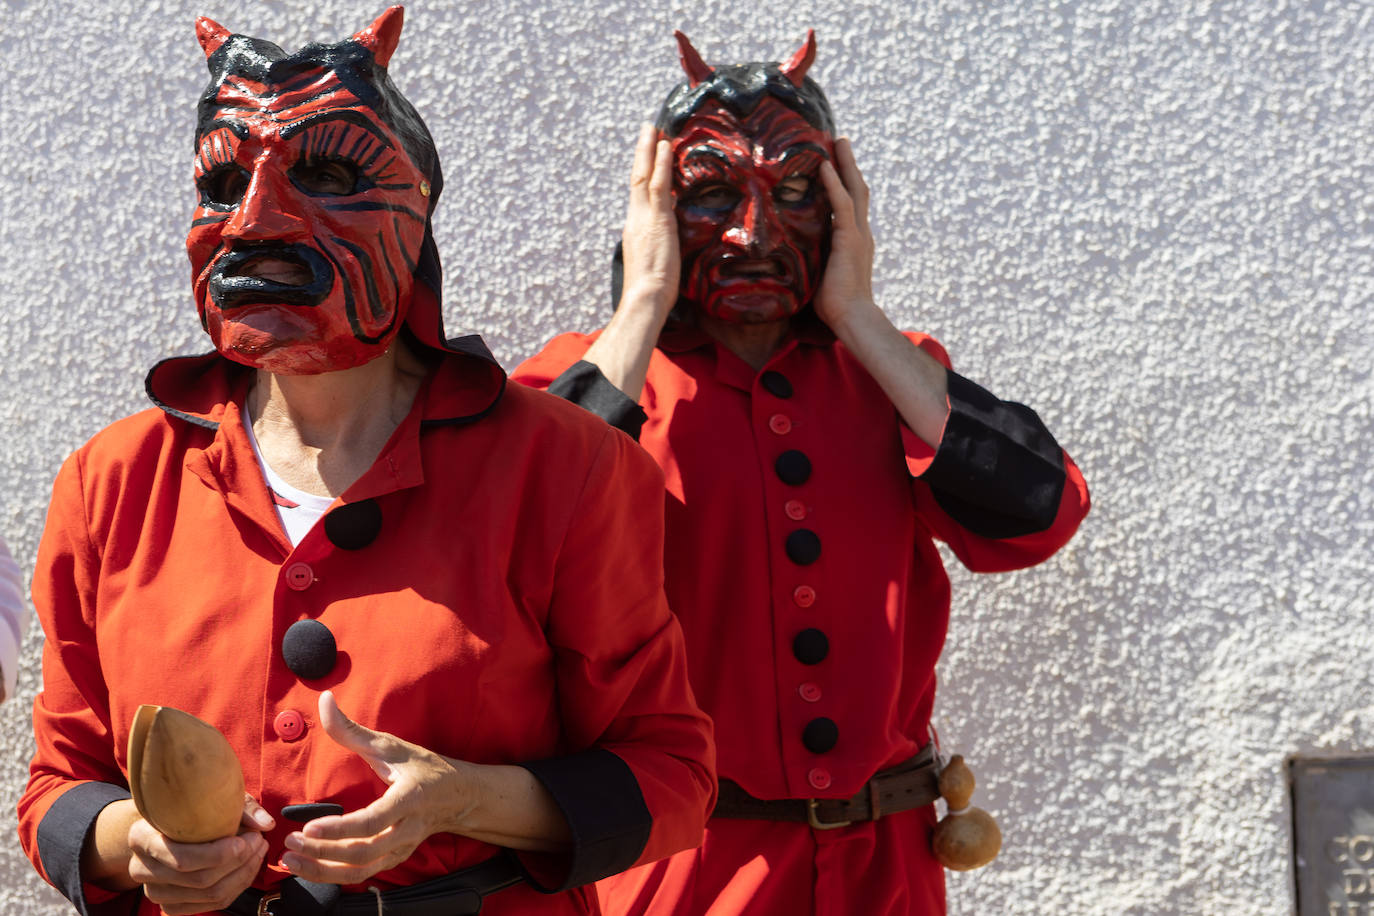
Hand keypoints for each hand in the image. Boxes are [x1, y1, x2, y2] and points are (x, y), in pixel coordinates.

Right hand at [127, 794, 272, 914]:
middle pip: (199, 879)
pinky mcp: (170, 905)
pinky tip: (248, 868)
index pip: (181, 858)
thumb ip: (241, 807)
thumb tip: (265, 824)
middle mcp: (141, 868)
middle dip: (238, 862)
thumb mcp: (211, 798)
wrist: (166, 828)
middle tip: (259, 841)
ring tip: (257, 851)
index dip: (217, 854)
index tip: (244, 840)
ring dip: (242, 875)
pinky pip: (210, 905)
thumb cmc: (189, 810)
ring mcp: (154, 891)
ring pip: (208, 894)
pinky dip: (237, 887)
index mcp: (141, 838)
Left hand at [281, 691, 471, 883]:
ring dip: (324, 870)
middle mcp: (407, 829)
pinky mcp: (394, 859)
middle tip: (292, 843)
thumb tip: (324, 701)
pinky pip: (362, 874)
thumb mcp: (390, 745)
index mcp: (409, 799)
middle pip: (363, 852)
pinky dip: (333, 875)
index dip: (339, 828)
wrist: (459, 796)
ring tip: (292, 861)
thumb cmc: (423, 768)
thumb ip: (352, 729)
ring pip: (361, 870)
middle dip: (324, 852)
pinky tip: (309, 867)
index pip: (372, 822)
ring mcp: (401, 849)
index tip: (308, 828)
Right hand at [618, 122, 679, 323]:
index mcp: (635, 228)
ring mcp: (645, 217)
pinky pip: (659, 185)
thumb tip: (667, 244)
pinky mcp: (657, 220)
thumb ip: (659, 248)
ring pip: (645, 176)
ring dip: (650, 149)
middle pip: (637, 178)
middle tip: (648, 129)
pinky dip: (661, 164)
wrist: (646, 298)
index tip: (648, 155)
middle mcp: (635, 219)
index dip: (643, 172)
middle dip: (642, 153)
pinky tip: (666, 146)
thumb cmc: (651, 291)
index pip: (639, 194)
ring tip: (654, 128)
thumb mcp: (655, 264)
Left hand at [814, 138, 878, 329]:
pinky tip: (825, 166)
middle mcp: (861, 233)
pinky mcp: (850, 240)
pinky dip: (834, 184)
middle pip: (858, 190)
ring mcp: (858, 235)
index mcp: (854, 241)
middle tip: (840, 142)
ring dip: (845, 164)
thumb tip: (784, 253)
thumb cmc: (832, 305)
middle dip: (849, 165)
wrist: (851, 318)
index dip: (844, 183)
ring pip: (854, 190)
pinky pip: (843, 206)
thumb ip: (809, 257)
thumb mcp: (818, 273)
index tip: (834, 164)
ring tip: (837, 142)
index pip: (851, 204)